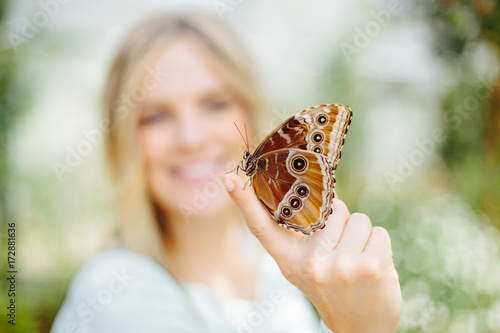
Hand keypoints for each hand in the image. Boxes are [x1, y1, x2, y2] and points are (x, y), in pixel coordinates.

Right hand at [223, 173, 401, 332]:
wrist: (361, 329)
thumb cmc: (334, 290)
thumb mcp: (305, 269)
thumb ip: (303, 236)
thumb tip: (312, 189)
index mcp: (290, 261)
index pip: (262, 228)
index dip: (245, 201)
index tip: (229, 178)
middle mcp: (312, 264)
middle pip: (335, 210)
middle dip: (343, 224)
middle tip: (341, 253)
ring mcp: (341, 265)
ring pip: (359, 220)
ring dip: (363, 236)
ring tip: (358, 261)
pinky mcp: (370, 266)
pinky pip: (379, 233)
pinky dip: (379, 245)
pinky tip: (374, 267)